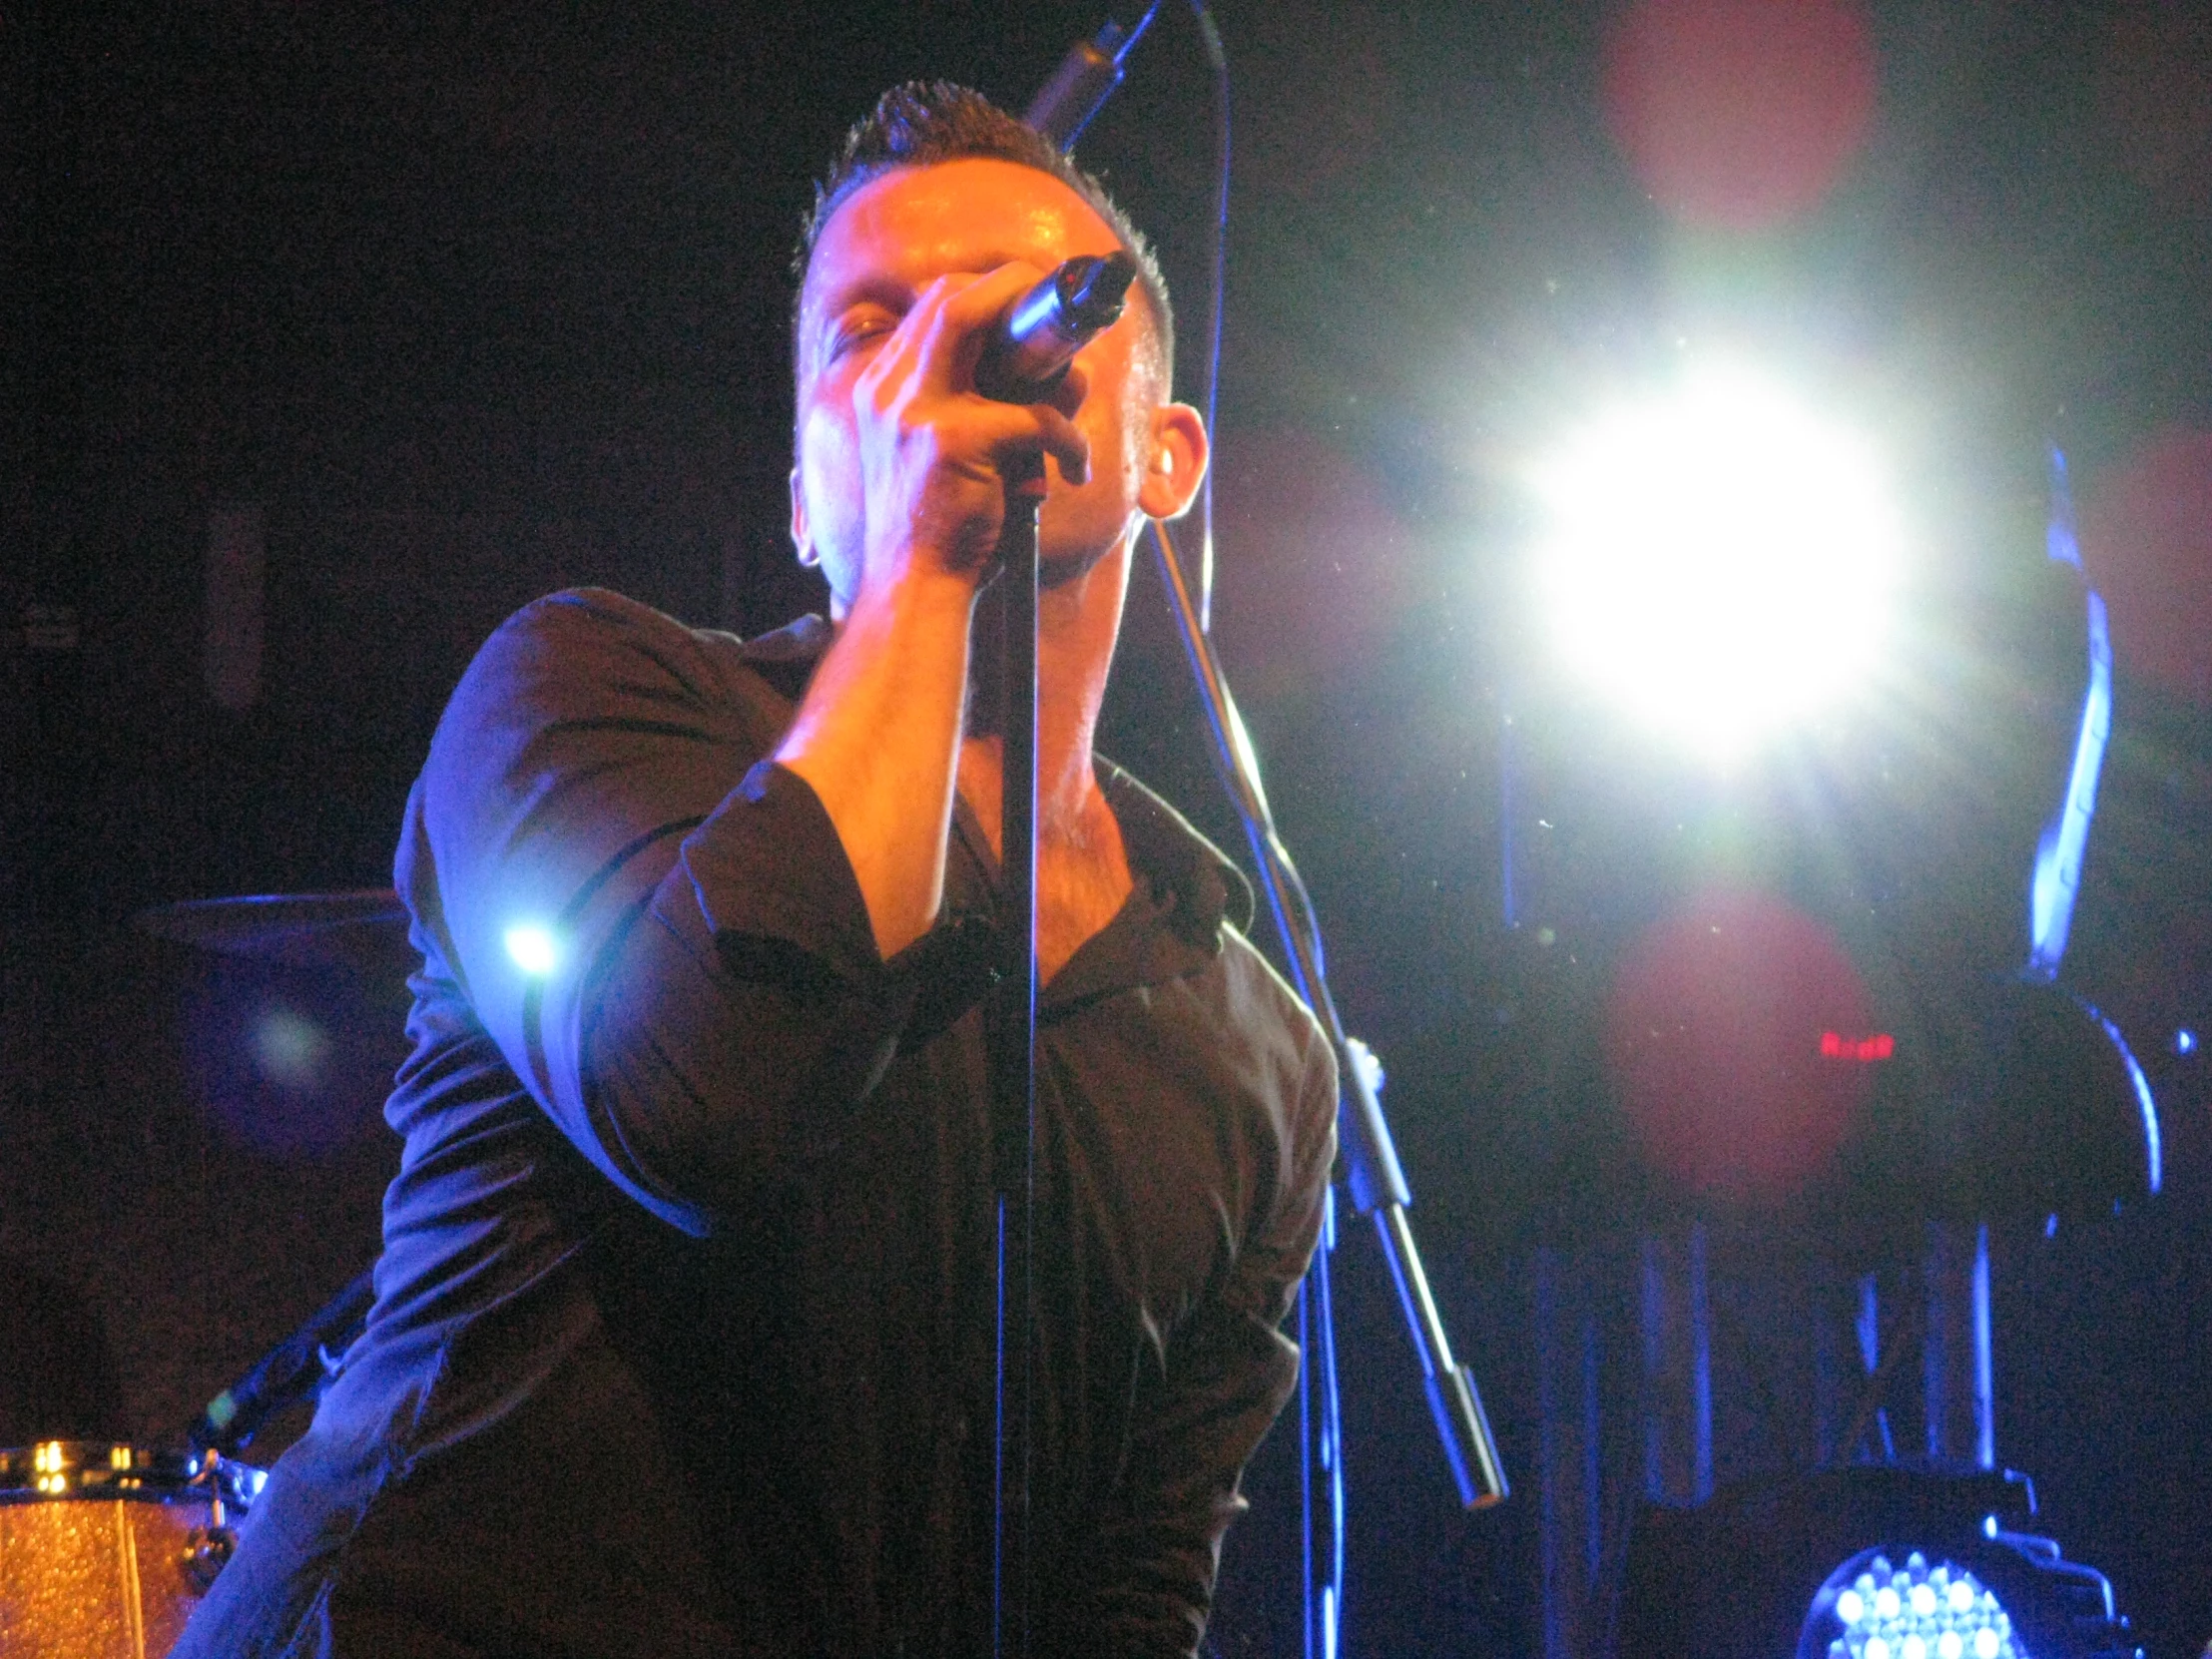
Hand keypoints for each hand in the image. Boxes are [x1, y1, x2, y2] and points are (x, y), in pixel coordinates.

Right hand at [843, 264, 1091, 604]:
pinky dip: (1066, 440)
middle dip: (1013, 286)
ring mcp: (913, 412)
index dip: (986, 294)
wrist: (915, 591)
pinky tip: (1073, 471)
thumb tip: (1073, 379)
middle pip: (950, 299)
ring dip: (1042, 347)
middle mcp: (889, 391)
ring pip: (980, 329)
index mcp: (881, 392)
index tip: (1030, 302)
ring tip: (1076, 388)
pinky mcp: (949, 442)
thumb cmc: (943, 532)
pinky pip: (1031, 416)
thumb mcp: (959, 460)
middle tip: (1062, 309)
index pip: (932, 310)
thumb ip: (997, 412)